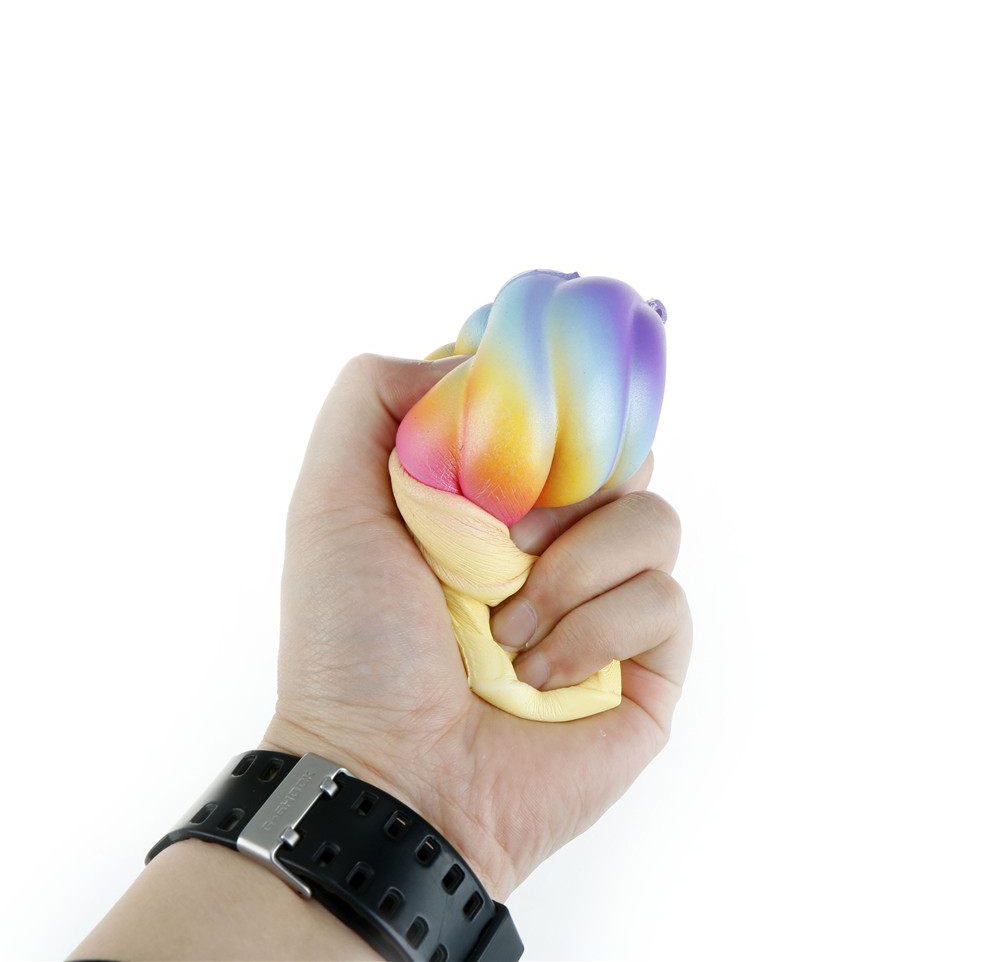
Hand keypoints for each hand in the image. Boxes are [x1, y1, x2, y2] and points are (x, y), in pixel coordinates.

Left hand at [263, 353, 691, 900]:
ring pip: (655, 521)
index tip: (545, 408)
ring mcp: (605, 604)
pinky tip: (539, 676)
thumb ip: (375, 398)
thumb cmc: (352, 642)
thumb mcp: (332, 497)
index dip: (566, 403)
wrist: (389, 775)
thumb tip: (471, 358)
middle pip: (623, 456)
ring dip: (573, 571)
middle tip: (511, 532)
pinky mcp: (647, 666)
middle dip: (572, 484)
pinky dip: (595, 630)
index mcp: (495, 502)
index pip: (563, 420)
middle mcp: (557, 545)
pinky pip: (666, 600)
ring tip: (508, 631)